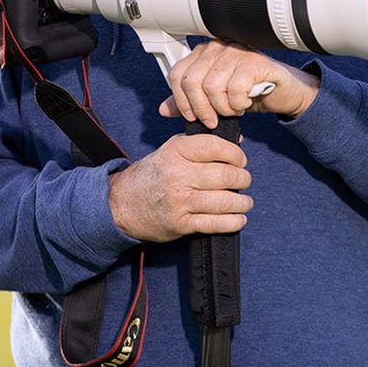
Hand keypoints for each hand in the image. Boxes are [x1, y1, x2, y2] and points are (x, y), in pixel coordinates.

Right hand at [107, 133, 252, 242]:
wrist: (122, 204)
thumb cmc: (152, 175)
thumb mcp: (170, 152)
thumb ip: (200, 145)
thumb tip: (237, 142)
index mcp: (175, 151)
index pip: (215, 147)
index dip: (235, 154)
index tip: (240, 160)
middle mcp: (178, 174)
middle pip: (225, 175)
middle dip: (243, 179)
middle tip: (244, 180)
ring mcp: (180, 201)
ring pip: (224, 201)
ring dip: (242, 202)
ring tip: (245, 201)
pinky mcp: (181, 224)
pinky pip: (216, 223)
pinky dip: (233, 222)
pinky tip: (239, 218)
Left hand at [159, 40, 320, 128]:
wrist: (281, 91)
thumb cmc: (248, 91)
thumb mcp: (213, 100)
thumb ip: (189, 102)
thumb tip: (164, 109)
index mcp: (202, 53)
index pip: (177, 75)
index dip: (182, 101)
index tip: (193, 116)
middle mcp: (217, 47)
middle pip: (192, 81)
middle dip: (201, 109)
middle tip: (213, 120)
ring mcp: (236, 51)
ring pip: (212, 87)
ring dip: (223, 108)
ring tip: (233, 109)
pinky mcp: (254, 62)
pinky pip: (235, 89)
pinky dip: (238, 104)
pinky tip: (245, 103)